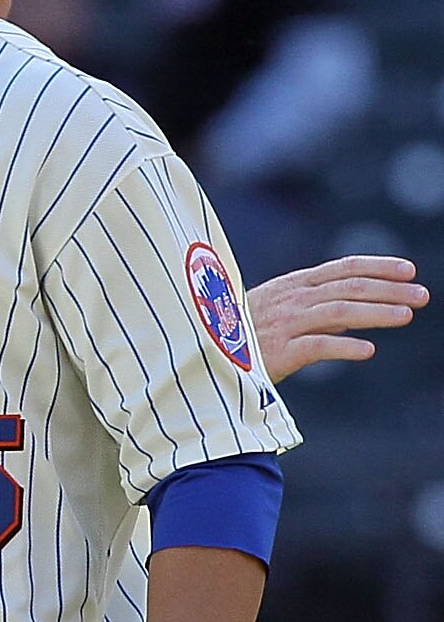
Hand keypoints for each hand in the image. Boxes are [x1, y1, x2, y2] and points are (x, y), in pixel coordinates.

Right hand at [248, 254, 423, 382]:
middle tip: (423, 295)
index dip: (378, 266)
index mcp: (292, 286)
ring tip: (407, 316)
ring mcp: (283, 324)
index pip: (342, 268)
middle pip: (349, 288)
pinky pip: (316, 346)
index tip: (409, 270)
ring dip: (376, 313)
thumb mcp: (273, 310)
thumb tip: (351, 311)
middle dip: (390, 290)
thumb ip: (310, 307)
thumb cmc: (238, 336)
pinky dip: (344, 346)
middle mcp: (290, 300)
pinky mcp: (276, 351)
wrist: (199, 355)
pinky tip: (367, 351)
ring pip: (338, 311)